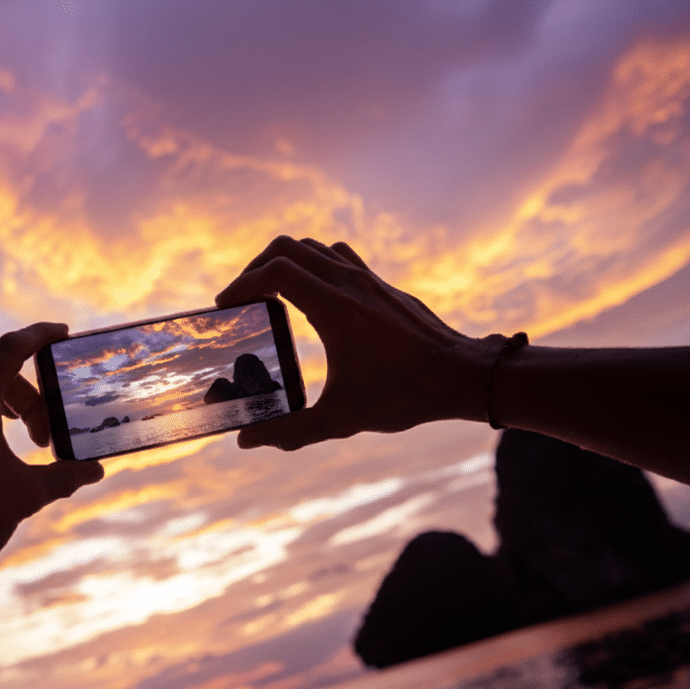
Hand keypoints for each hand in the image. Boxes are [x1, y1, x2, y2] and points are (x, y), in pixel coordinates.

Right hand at [216, 236, 493, 448]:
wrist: (463, 376)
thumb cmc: (404, 395)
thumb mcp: (340, 419)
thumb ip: (289, 431)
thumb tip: (247, 441)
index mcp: (335, 307)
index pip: (276, 271)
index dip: (242, 283)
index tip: (226, 305)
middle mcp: (350, 283)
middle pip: (289, 247)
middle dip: (257, 267)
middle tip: (244, 298)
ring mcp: (369, 279)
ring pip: (315, 247)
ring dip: (287, 262)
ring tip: (271, 294)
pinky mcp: (383, 286)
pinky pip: (339, 258)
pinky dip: (315, 266)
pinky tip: (313, 300)